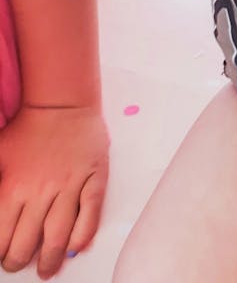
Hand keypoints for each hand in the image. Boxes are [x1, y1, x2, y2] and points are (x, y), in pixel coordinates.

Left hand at [0, 104, 108, 278]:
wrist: (62, 103)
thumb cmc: (28, 129)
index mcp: (13, 187)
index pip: (2, 237)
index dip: (1, 253)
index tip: (4, 256)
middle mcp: (41, 191)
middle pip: (28, 243)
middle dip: (21, 261)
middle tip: (21, 264)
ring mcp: (70, 186)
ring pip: (58, 236)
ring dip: (51, 259)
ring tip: (47, 269)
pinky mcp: (94, 179)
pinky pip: (90, 215)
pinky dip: (83, 236)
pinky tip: (75, 247)